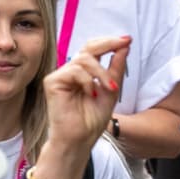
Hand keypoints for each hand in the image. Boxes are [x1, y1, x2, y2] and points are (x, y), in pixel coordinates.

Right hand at [43, 35, 129, 151]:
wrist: (80, 139)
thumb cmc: (92, 120)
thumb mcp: (112, 90)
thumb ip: (116, 68)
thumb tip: (124, 46)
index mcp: (84, 73)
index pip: (94, 50)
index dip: (109, 42)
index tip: (127, 39)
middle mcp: (71, 71)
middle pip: (88, 47)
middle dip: (107, 44)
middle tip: (123, 44)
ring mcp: (61, 76)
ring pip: (83, 59)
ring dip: (102, 73)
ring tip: (111, 89)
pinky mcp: (52, 81)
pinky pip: (73, 71)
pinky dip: (87, 81)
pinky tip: (90, 94)